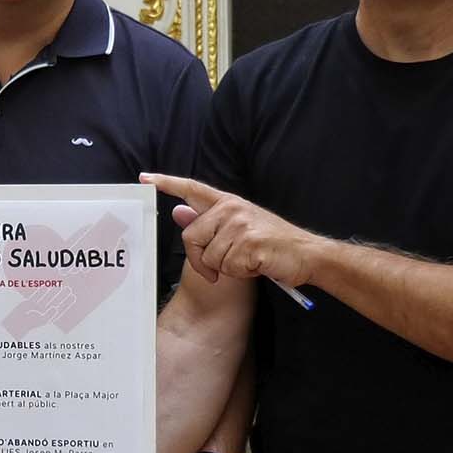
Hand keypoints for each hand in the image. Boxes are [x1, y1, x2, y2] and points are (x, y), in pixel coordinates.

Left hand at [140, 173, 318, 286]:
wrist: (307, 254)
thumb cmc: (271, 244)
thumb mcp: (239, 227)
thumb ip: (208, 220)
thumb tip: (177, 211)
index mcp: (228, 202)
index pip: (192, 188)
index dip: (167, 183)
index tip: (145, 178)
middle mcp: (232, 209)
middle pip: (191, 237)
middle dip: (200, 259)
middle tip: (220, 268)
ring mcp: (240, 225)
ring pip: (208, 257)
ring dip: (224, 268)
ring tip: (247, 261)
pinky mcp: (248, 244)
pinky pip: (225, 268)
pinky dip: (238, 274)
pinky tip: (255, 265)